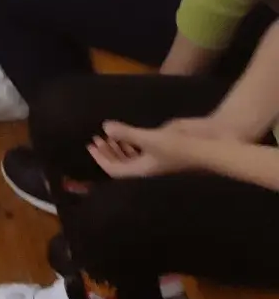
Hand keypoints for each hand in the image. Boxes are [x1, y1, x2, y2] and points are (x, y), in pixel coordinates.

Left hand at [89, 119, 218, 180]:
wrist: (208, 143)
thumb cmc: (179, 146)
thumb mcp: (151, 139)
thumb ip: (127, 133)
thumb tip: (105, 128)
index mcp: (143, 171)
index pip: (116, 171)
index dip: (102, 160)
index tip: (90, 146)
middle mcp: (148, 167)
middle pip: (122, 165)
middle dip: (107, 154)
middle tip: (94, 140)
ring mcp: (155, 157)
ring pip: (131, 156)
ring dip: (118, 147)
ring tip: (105, 135)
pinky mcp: (162, 147)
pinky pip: (141, 147)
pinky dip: (130, 141)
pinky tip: (124, 132)